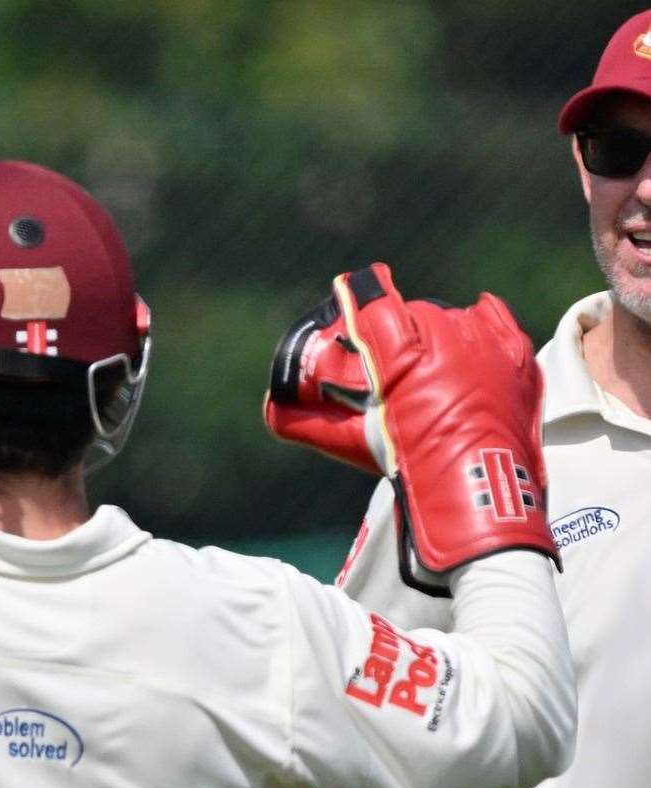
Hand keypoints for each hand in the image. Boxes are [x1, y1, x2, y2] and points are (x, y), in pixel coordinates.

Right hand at [265, 263, 555, 589]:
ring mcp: (486, 344)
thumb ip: (307, 419)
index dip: (355, 298)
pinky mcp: (515, 355)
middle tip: (383, 360)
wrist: (479, 494)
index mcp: (403, 353)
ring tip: (424, 364)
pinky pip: (492, 316)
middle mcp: (447, 336)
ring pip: (448, 315)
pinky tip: (466, 329)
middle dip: (390, 329)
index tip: (345, 293)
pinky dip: (479, 319)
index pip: (371, 299)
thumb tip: (272, 409)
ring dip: (431, 331)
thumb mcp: (357, 441)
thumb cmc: (411, 467)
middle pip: (408, 311)